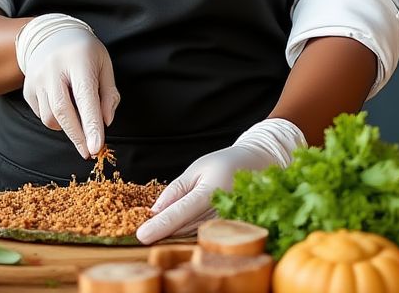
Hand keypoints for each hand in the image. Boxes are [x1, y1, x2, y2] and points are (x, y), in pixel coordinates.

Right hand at [16, 13, 118, 158]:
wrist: (51, 35)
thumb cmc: (84, 52)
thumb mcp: (104, 64)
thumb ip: (108, 93)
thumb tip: (106, 122)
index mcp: (78, 59)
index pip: (85, 95)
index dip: (91, 123)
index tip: (96, 147)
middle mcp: (53, 68)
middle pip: (63, 111)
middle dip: (77, 136)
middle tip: (89, 152)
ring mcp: (36, 78)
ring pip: (50, 117)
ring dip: (67, 127)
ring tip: (78, 116)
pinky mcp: (27, 88)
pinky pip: (41, 114)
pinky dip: (55, 119)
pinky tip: (63, 104)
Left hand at [135, 119, 305, 243]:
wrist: (256, 166)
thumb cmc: (224, 163)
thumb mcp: (197, 168)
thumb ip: (176, 189)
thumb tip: (156, 210)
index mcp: (209, 191)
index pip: (180, 212)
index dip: (160, 225)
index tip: (142, 235)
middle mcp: (219, 211)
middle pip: (184, 227)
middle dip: (162, 230)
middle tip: (144, 229)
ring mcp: (225, 223)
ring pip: (191, 233)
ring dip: (173, 232)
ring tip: (159, 225)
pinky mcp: (228, 229)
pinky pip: (201, 234)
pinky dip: (187, 231)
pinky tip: (178, 225)